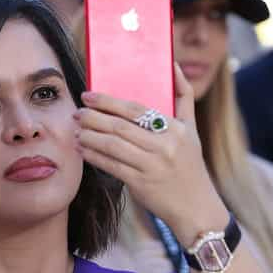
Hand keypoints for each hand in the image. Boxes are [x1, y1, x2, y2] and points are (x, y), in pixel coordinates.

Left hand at [75, 63, 227, 244]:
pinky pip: (112, 166)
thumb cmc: (190, 165)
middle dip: (94, 117)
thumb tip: (173, 65)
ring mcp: (152, 166)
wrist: (196, 207)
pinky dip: (95, 157)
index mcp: (176, 129)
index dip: (109, 101)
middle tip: (77, 112)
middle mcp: (164, 146)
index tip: (89, 95)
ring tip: (77, 130)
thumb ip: (183, 96)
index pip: (136, 110)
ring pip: (113, 146)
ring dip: (90, 136)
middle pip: (120, 127)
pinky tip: (84, 149)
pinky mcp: (141, 184)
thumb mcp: (192, 130)